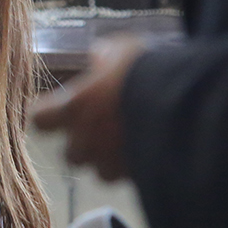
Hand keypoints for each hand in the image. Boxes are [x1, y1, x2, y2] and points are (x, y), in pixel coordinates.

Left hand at [32, 36, 144, 180]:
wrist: (187, 106)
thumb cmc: (147, 72)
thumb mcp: (124, 49)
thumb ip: (105, 56)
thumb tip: (98, 58)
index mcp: (74, 106)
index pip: (40, 120)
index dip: (48, 115)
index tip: (56, 109)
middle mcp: (87, 140)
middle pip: (70, 154)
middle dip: (83, 144)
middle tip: (101, 126)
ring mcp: (111, 163)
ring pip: (101, 170)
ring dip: (108, 159)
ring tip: (127, 140)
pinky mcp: (135, 178)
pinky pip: (127, 178)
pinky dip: (133, 167)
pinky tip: (148, 149)